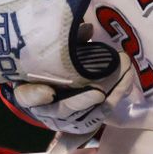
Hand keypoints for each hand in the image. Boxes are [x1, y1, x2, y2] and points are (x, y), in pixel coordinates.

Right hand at [0, 51, 133, 135]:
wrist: (49, 88)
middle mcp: (44, 110)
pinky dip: (113, 100)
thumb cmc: (46, 66)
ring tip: (123, 81)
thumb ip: (65, 42)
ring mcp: (64, 120)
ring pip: (85, 116)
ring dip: (108, 100)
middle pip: (61, 110)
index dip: (35, 96)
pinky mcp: (81, 124)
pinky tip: (126, 84)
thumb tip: (87, 29)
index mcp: (28, 90)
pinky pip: (98, 116)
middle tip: (98, 94)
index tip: (48, 92)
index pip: (26, 96)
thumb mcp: (50, 52)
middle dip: (80, 102)